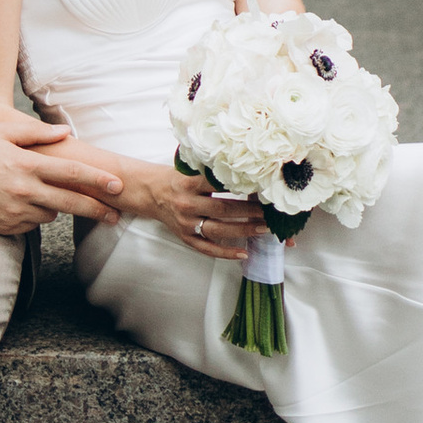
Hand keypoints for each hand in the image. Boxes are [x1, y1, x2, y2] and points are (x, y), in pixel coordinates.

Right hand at [0, 122, 124, 236]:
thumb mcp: (2, 133)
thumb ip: (37, 133)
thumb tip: (66, 133)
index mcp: (26, 165)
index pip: (71, 174)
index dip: (97, 180)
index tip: (117, 185)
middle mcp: (24, 191)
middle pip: (71, 203)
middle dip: (97, 209)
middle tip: (116, 214)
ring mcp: (15, 212)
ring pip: (51, 214)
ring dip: (56, 207)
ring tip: (44, 194)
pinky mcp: (7, 228)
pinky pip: (32, 224)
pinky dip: (34, 215)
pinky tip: (23, 203)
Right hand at [119, 162, 265, 261]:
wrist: (150, 192)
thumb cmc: (176, 178)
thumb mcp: (191, 168)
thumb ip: (213, 171)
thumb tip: (247, 171)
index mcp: (190, 183)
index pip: (221, 185)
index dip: (244, 187)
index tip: (264, 188)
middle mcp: (188, 204)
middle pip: (224, 209)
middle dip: (251, 211)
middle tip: (272, 212)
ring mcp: (186, 223)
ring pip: (220, 230)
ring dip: (245, 230)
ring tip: (265, 229)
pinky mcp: (186, 237)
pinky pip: (207, 248)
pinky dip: (226, 252)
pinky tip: (243, 253)